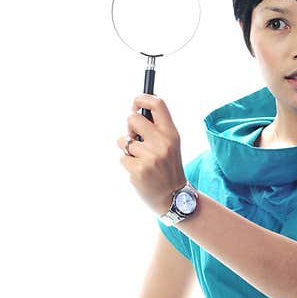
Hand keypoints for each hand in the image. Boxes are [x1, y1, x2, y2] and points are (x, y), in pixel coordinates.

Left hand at [116, 94, 187, 215]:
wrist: (174, 198)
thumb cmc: (168, 168)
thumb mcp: (171, 145)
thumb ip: (157, 129)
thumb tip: (135, 110)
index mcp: (172, 134)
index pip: (158, 105)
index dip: (142, 99)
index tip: (135, 103)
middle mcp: (162, 144)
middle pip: (132, 118)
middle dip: (129, 128)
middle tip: (136, 139)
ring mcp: (150, 158)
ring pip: (123, 140)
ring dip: (127, 149)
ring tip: (141, 160)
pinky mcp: (138, 171)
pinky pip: (122, 158)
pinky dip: (127, 164)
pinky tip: (139, 171)